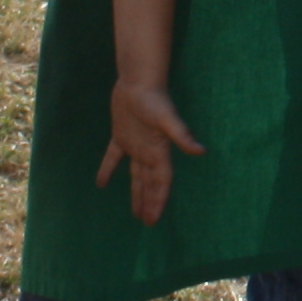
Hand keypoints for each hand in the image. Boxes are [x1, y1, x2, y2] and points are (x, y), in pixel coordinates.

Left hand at [95, 80, 204, 224]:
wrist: (138, 79)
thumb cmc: (153, 98)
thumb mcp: (166, 118)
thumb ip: (181, 134)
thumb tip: (201, 151)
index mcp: (159, 151)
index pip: (161, 183)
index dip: (158, 201)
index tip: (154, 219)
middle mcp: (149, 152)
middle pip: (150, 183)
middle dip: (150, 202)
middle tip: (148, 222)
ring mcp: (135, 144)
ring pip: (136, 175)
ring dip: (137, 192)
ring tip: (136, 211)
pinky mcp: (121, 135)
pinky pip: (114, 158)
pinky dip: (108, 170)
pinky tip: (100, 184)